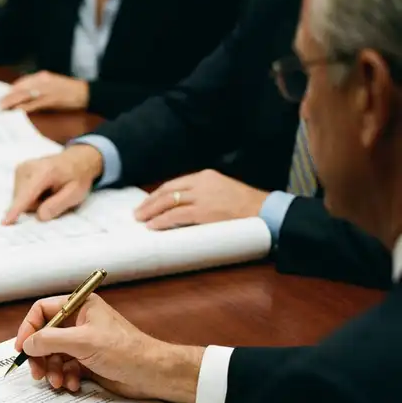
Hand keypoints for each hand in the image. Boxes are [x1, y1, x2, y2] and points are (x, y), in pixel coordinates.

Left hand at [0, 71, 89, 112]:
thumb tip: (23, 96)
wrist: (85, 92)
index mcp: (42, 76)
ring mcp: (46, 90)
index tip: (2, 96)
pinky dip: (25, 108)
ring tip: (3, 109)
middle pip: (21, 88)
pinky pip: (34, 104)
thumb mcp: (51, 84)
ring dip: (12, 103)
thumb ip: (38, 88)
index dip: (11, 90)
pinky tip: (17, 112)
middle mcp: (42, 81)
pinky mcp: (51, 99)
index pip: (22, 82)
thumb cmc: (68, 90)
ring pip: (25, 95)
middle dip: (8, 97)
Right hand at [5, 144, 102, 224]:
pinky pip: (20, 194)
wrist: (76, 160)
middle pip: (23, 200)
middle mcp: (28, 167)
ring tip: (49, 191)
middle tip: (54, 196)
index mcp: (45, 172)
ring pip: (20, 198)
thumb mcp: (76, 193)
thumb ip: (58, 205)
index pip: (27, 194)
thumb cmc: (78, 177)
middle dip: (36, 205)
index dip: (16, 209)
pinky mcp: (18, 171)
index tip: (4, 222)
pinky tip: (41, 188)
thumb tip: (39, 216)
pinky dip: (31, 195)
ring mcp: (21, 168)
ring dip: (34, 201)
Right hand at [16, 294, 203, 402]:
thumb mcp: (83, 342)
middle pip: (45, 336)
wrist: (152, 374)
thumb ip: (50, 340)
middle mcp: (80, 322)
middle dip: (40, 356)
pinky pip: (65, 368)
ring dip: (52, 370)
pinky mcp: (87, 362)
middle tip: (37, 372)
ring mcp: (83, 343)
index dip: (29, 328)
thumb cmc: (126, 350)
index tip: (22, 348)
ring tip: (57, 382)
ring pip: (53, 355)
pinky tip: (73, 385)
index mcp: (80, 306)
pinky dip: (65, 378)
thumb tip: (28, 344)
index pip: (43, 311)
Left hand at [134, 170, 267, 229]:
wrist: (265, 210)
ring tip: (141, 220)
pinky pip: (176, 216)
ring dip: (151, 212)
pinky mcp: (204, 211)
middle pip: (167, 191)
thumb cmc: (246, 205)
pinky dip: (162, 221)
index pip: (175, 184)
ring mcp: (202, 197)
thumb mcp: (223, 190)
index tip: (148, 203)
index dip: (158, 194)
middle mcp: (202, 183)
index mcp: (206, 175)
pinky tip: (153, 226)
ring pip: (168, 202)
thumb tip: (184, 205)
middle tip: (138, 213)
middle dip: (150, 202)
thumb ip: (204, 194)